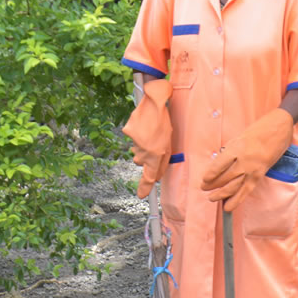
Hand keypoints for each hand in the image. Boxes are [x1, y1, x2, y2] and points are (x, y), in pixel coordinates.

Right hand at [122, 79, 172, 197]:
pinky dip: (135, 133)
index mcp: (156, 154)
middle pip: (140, 161)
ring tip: (150, 130)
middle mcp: (144, 151)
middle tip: (154, 142)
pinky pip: (131, 137)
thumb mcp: (169, 143)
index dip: (145, 187)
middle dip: (145, 156)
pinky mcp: (128, 131)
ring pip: (136, 149)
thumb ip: (163, 160)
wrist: (155, 101)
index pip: (150, 176)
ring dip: (141, 143)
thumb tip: (156, 173)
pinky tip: (142, 124)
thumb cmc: (164, 122)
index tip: (141, 196)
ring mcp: (135, 141)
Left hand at [200, 108, 292, 211]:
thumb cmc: (257, 131)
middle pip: (225, 177)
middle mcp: (244, 161)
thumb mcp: (238, 139)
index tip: (204, 180)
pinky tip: (228, 207)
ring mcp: (252, 169)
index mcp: (236, 148)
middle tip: (204, 187)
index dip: (211, 174)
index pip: (219, 165)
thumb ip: (228, 153)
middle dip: (212, 185)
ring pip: (233, 187)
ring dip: (221, 194)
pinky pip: (246, 191)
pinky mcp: (259, 176)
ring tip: (211, 198)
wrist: (278, 129)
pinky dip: (236, 200)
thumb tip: (216, 167)